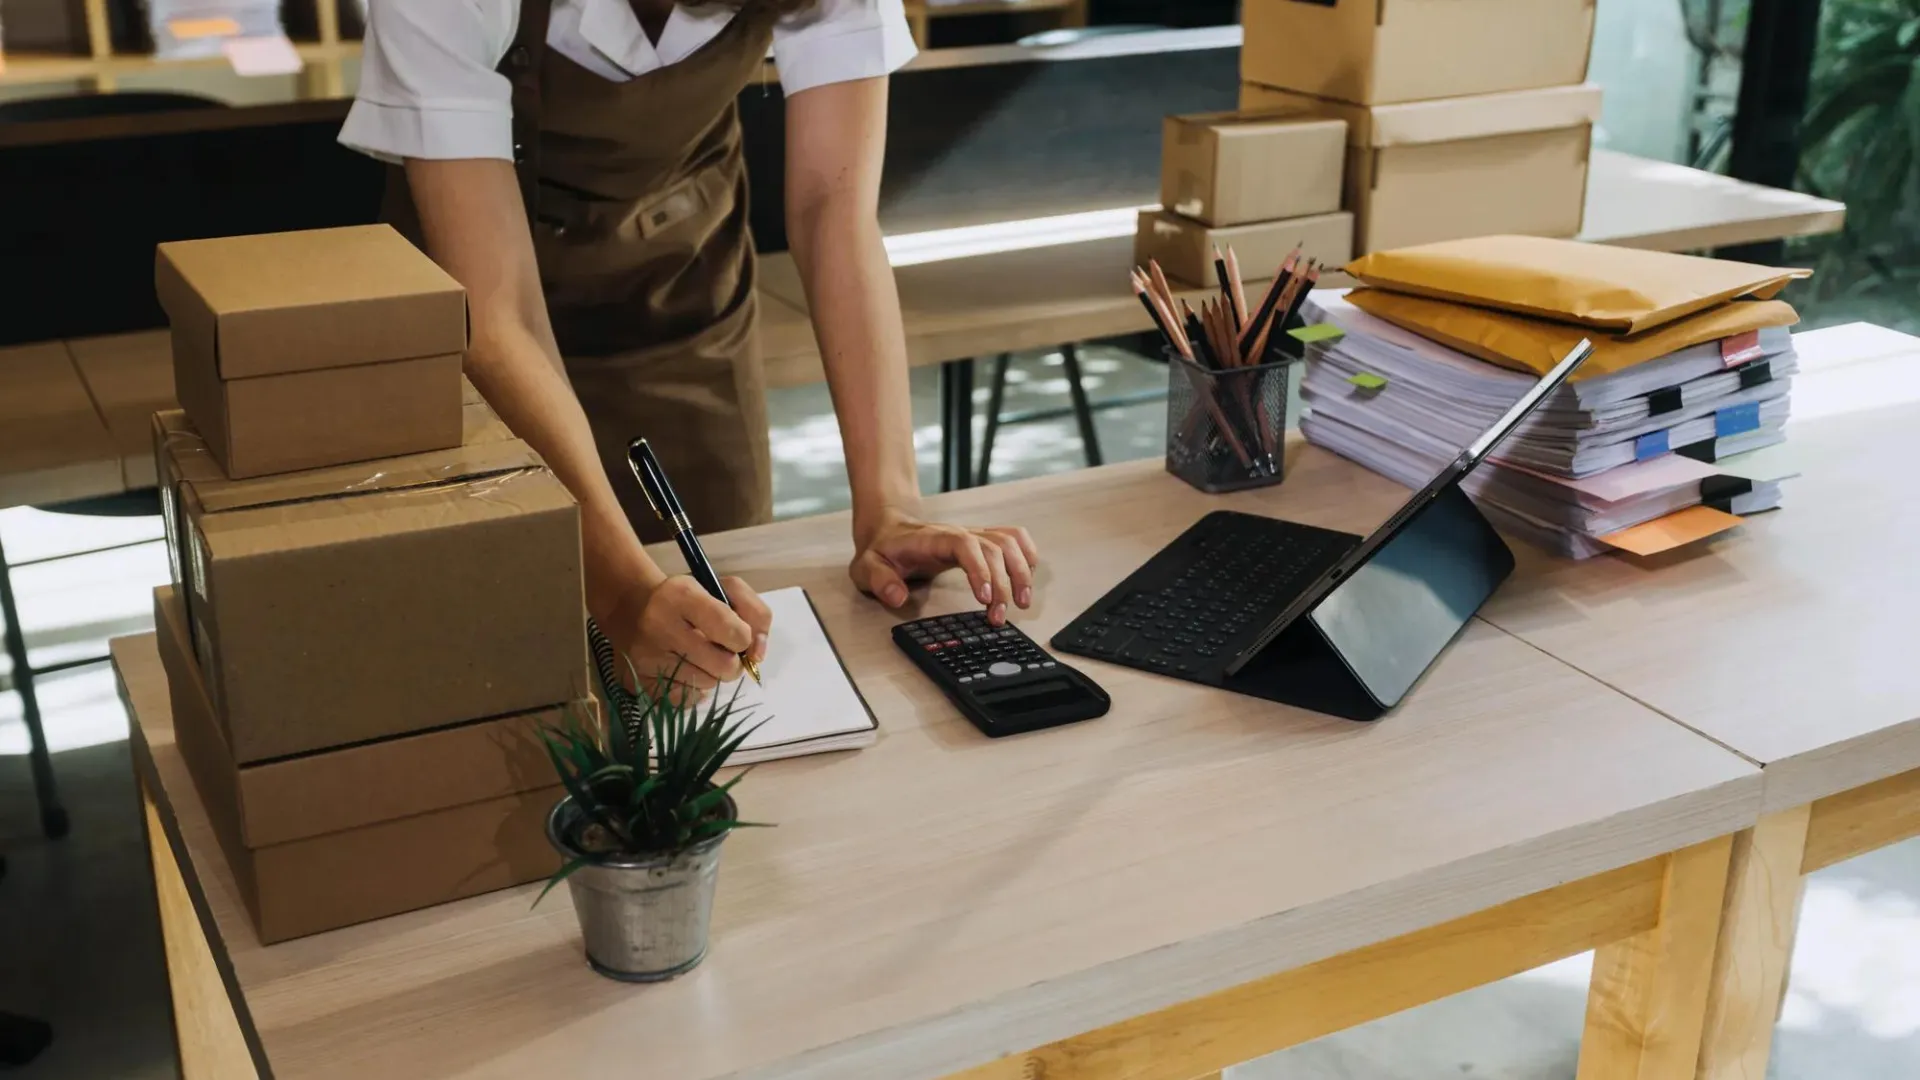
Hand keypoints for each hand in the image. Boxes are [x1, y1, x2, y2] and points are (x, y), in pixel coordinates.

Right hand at [602, 574, 772, 697]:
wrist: (631, 608)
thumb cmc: (688, 600)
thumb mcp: (724, 590)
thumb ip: (755, 614)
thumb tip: (758, 655)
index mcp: (683, 595)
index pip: (733, 631)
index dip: (743, 639)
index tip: (736, 635)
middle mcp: (660, 625)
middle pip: (724, 666)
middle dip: (731, 662)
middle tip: (720, 651)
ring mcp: (646, 656)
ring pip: (706, 685)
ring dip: (711, 674)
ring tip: (698, 657)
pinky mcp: (638, 681)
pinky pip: (685, 700)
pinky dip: (692, 689)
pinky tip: (684, 671)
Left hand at [850, 509, 1039, 625]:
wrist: (888, 529)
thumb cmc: (882, 551)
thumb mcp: (867, 568)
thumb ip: (879, 581)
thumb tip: (897, 596)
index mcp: (933, 539)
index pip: (965, 545)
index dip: (980, 569)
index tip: (985, 599)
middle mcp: (958, 533)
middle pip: (994, 548)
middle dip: (1004, 584)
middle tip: (999, 617)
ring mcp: (973, 535)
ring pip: (1009, 542)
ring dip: (1021, 572)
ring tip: (1023, 603)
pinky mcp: (981, 540)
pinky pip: (1013, 538)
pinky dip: (1027, 555)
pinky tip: (1028, 578)